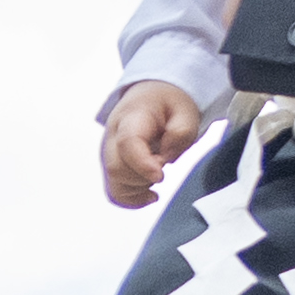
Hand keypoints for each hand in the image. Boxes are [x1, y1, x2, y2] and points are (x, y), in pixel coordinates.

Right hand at [98, 82, 204, 207]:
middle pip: (116, 169)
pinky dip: (133, 199)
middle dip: (144, 177)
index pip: (127, 144)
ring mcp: (108, 153)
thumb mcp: (185, 110)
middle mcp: (112, 136)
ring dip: (140, 188)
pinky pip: (114, 191)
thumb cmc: (167, 103)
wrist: (149, 95)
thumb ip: (181, 132)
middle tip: (163, 166)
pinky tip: (150, 194)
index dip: (141, 164)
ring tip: (157, 172)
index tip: (160, 175)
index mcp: (131, 117)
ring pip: (114, 184)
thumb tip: (165, 157)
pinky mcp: (111, 166)